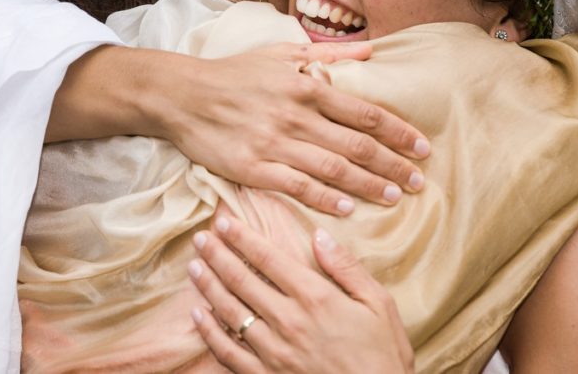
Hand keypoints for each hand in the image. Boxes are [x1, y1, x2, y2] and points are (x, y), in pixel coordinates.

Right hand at [162, 42, 429, 215]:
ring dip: (367, 185)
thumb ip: (329, 54)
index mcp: (306, 86)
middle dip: (393, 165)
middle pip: (356, 145)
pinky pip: (296, 186)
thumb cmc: (235, 72)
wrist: (182, 94)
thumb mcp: (281, 51)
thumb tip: (372, 50)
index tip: (423, 148)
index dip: (398, 132)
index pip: (365, 113)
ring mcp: (274, 144)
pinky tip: (346, 208)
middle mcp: (295, 116)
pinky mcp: (252, 168)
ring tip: (394, 197)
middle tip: (420, 182)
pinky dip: (324, 198)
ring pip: (332, 169)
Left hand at [188, 215, 413, 373]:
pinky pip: (228, 353)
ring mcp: (274, 352)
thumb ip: (346, 267)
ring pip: (230, 312)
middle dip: (217, 255)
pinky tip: (198, 315)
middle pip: (241, 280)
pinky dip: (210, 332)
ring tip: (194, 267)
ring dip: (208, 286)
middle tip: (201, 238)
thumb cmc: (383, 354)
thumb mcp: (379, 304)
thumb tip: (319, 235)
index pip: (268, 258)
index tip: (224, 222)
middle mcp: (289, 321)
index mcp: (315, 297)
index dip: (242, 238)